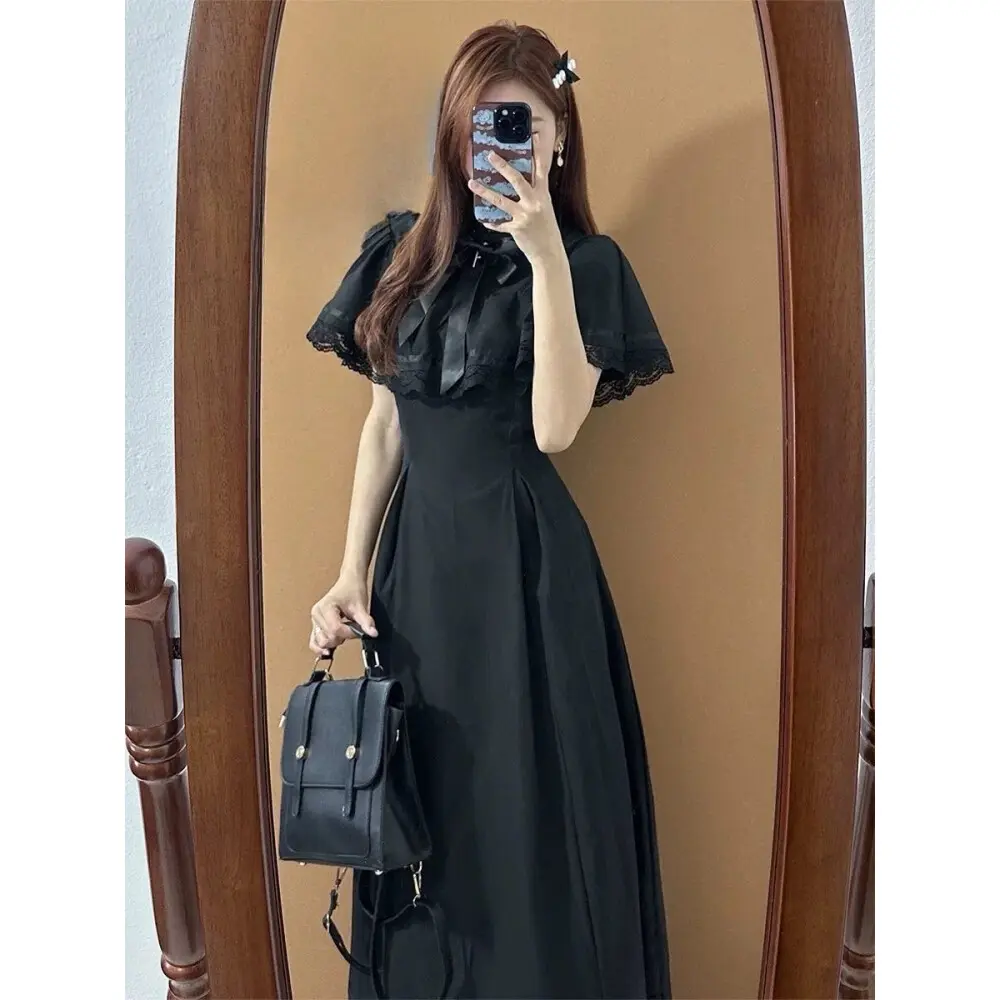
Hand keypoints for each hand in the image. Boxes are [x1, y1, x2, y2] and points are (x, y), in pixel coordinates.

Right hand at [309, 573, 377, 655]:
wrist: (348, 583)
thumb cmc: (352, 590)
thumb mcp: (360, 605)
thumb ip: (366, 621)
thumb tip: (373, 633)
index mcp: (325, 607)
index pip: (335, 629)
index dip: (349, 633)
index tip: (358, 630)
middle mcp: (316, 614)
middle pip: (328, 637)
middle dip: (342, 638)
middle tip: (351, 628)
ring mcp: (314, 621)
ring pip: (321, 642)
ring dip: (334, 642)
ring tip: (343, 632)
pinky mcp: (316, 626)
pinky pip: (314, 642)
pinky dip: (322, 647)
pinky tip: (331, 649)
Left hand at [468, 150, 563, 264]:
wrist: (549, 252)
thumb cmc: (546, 229)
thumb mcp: (544, 207)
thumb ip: (534, 194)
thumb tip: (519, 182)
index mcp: (543, 194)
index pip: (541, 169)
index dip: (538, 153)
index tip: (533, 137)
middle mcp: (534, 202)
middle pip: (517, 179)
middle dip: (503, 166)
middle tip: (490, 155)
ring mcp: (525, 215)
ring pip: (501, 200)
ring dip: (485, 191)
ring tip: (472, 183)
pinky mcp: (517, 228)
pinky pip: (500, 223)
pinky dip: (491, 222)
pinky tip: (484, 219)